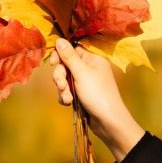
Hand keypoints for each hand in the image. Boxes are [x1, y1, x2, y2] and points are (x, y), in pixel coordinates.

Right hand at [49, 38, 144, 161]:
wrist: (108, 123)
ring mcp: (84, 82)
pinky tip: (69, 103)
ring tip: (68, 98)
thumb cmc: (98, 94)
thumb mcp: (81, 73)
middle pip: (65, 65)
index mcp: (92, 59)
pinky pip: (67, 90)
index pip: (71, 50)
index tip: (53, 63)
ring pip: (65, 79)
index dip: (60, 55)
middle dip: (61, 76)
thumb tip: (59, 39)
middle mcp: (88, 68)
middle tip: (61, 85)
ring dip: (63, 88)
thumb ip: (69, 56)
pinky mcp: (81, 94)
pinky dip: (65, 96)